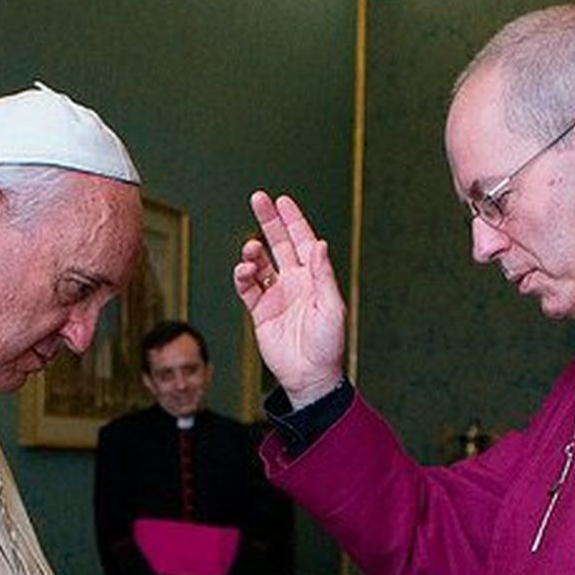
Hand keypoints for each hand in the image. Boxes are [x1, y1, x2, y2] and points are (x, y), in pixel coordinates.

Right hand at [232, 191, 347, 406]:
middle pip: (278, 243)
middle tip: (258, 199)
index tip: (282, 200)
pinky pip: (247, 288)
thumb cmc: (328, 345)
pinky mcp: (260, 312)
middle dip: (268, 220)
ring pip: (260, 263)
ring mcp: (276, 296)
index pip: (302, 241)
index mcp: (314, 277)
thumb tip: (318, 245)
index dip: (292, 220)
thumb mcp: (332, 307)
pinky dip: (243, 276)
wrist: (309, 376)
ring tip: (251, 248)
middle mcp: (294, 282)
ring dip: (254, 251)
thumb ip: (323, 275)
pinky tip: (245, 270)